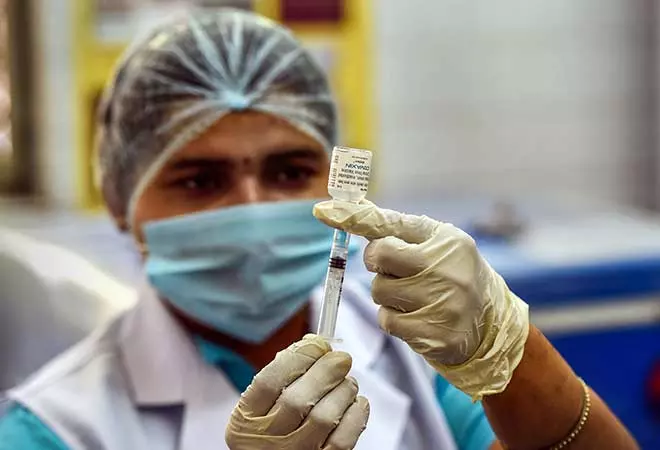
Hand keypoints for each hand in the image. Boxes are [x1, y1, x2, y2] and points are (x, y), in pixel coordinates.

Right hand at [225, 334, 369, 449]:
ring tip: (347, 383)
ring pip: (325, 417)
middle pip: (298, 399)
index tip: (317, 344)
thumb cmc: (271, 430)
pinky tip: (354, 403)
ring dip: (343, 391)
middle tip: (341, 358)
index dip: (298, 357)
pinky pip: (343, 440)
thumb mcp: (259, 408)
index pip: (269, 381)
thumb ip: (281, 377)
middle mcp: (266, 442)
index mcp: (246, 421)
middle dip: (325, 371)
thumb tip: (316, 344)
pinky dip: (354, 415)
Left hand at [313, 200, 528, 399]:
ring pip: (379, 290)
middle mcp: (446, 269)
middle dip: (377, 262)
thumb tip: (353, 208)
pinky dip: (394, 319)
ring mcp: (441, 303)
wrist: (490, 326)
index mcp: (446, 240)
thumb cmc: (453, 275)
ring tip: (415, 296)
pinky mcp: (433, 335)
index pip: (391, 223)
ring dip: (387, 294)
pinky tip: (416, 317)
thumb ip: (397, 229)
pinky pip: (387, 321)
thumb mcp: (437, 245)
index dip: (353, 216)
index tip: (323, 210)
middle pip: (378, 257)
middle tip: (395, 268)